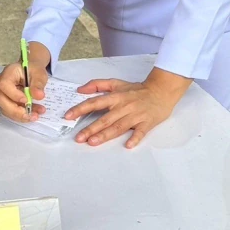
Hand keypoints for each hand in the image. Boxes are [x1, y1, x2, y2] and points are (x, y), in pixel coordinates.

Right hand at [0, 57, 48, 122]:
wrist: (31, 72)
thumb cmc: (33, 70)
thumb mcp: (39, 74)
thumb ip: (38, 84)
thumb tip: (39, 96)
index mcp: (7, 74)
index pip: (4, 85)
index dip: (14, 95)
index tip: (27, 100)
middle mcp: (1, 85)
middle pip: (1, 100)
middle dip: (16, 111)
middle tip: (32, 115)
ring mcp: (3, 95)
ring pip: (6, 109)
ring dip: (21, 116)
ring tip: (36, 116)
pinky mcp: (6, 102)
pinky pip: (10, 112)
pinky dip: (22, 116)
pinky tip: (33, 115)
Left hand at [64, 79, 178, 148]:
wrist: (161, 91)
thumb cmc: (136, 90)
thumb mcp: (116, 83)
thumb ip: (97, 85)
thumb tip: (80, 89)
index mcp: (115, 97)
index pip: (95, 102)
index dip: (81, 109)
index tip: (68, 116)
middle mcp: (124, 106)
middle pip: (105, 118)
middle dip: (91, 128)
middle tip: (79, 138)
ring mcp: (136, 115)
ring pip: (119, 126)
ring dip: (106, 135)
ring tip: (93, 142)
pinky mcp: (147, 123)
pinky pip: (140, 132)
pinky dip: (135, 138)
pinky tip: (128, 145)